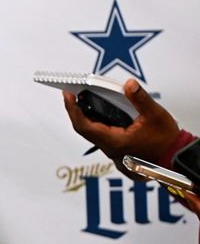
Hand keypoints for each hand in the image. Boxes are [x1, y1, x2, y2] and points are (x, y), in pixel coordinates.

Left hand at [63, 80, 180, 162]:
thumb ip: (140, 98)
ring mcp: (114, 154)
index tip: (67, 96)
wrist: (177, 159)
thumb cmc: (168, 142)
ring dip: (87, 119)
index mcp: (115, 142)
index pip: (83, 125)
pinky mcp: (119, 154)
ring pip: (93, 135)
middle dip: (76, 112)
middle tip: (71, 96)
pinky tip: (102, 117)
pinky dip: (98, 126)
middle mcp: (111, 150)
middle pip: (85, 130)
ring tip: (84, 102)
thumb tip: (129, 85)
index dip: (72, 109)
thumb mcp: (155, 115)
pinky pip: (102, 139)